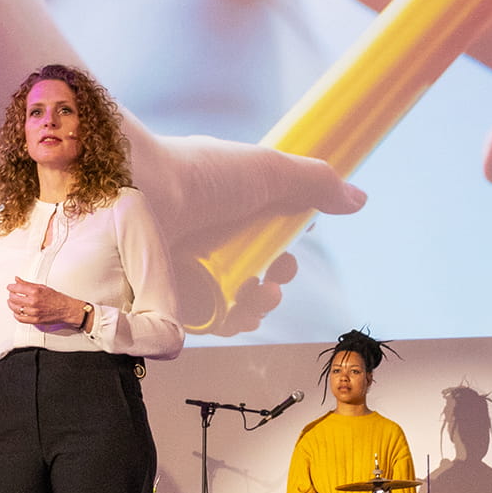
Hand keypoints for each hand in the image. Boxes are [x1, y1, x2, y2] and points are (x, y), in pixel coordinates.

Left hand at [6, 278, 83, 329]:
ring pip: (15, 309)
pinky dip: (16, 315)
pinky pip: (20, 318)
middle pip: (14, 298)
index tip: (10, 287)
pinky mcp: (35, 320)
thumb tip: (18, 280)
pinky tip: (17, 312)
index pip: (16, 288)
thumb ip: (28, 284)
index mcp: (35, 292)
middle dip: (10, 295)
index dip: (11, 287)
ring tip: (12, 302)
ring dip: (11, 305)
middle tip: (11, 294)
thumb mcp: (42, 287)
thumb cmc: (57, 298)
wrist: (66, 309)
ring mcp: (34, 312)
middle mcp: (33, 302)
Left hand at [124, 130, 366, 334]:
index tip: (296, 243)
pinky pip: (207, 321)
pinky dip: (230, 323)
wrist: (133, 194)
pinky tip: (239, 315)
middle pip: (252, 271)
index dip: (284, 243)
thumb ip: (314, 183)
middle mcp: (202, 236)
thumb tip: (357, 198)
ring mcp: (184, 267)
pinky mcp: (168, 299)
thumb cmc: (196, 174)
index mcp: (221, 202)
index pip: (261, 231)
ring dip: (259, 305)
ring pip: (233, 300)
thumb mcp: (267, 170)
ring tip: (262, 298)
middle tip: (277, 275)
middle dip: (276, 280)